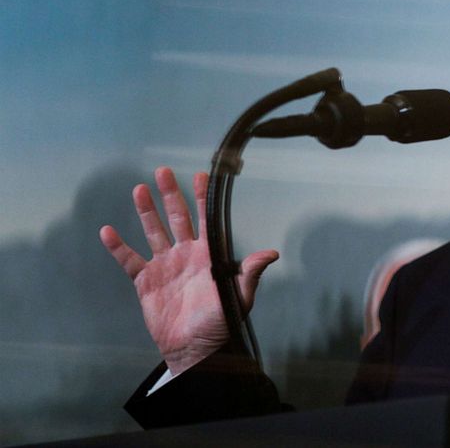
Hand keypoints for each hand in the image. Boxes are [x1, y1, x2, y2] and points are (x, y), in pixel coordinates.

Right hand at [100, 167, 278, 374]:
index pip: (205, 220)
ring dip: (146, 212)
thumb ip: (250, 272)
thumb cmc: (220, 323)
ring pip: (154, 232)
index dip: (201, 198)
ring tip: (139, 189)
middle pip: (177, 218)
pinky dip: (118, 247)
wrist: (195, 348)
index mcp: (208, 255)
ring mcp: (165, 266)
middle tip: (163, 171)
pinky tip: (108, 231)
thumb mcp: (239, 296)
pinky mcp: (146, 282)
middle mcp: (186, 255)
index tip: (200, 176)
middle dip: (170, 195)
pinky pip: (129, 260)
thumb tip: (271, 254)